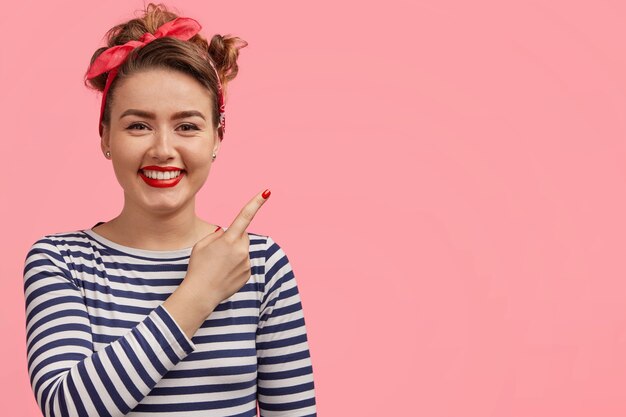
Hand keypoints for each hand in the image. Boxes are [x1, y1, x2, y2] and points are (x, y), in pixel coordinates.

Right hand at [183, 189, 270, 313]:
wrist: (201, 294)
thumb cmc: (198, 267)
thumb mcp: (202, 245)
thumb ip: (218, 235)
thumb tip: (228, 233)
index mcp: (229, 240)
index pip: (245, 216)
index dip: (256, 203)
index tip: (267, 192)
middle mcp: (241, 250)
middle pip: (242, 235)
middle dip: (233, 238)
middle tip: (217, 252)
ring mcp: (246, 263)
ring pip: (243, 250)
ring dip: (234, 253)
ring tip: (219, 265)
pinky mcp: (248, 273)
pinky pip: (243, 263)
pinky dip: (236, 265)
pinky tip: (224, 273)